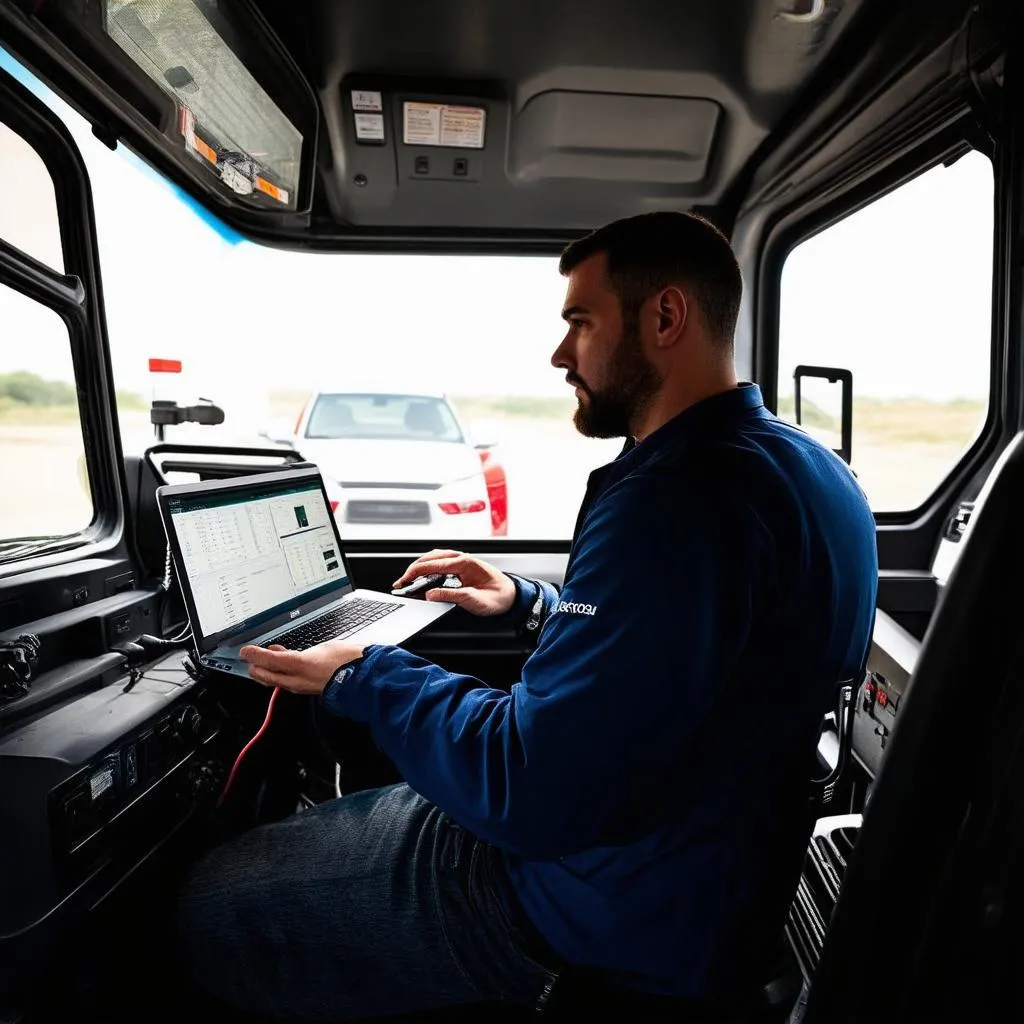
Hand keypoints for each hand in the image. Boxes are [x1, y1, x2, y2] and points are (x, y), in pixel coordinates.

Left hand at [238, 639, 364, 694]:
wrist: (360, 676)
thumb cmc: (345, 660)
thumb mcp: (318, 648)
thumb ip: (294, 652)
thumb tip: (277, 651)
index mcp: (299, 664)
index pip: (267, 660)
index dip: (253, 655)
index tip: (244, 651)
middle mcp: (296, 679)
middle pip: (265, 676)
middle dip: (254, 667)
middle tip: (247, 658)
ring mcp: (300, 687)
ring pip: (273, 681)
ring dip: (264, 672)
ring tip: (258, 663)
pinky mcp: (305, 690)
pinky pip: (284, 682)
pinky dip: (277, 674)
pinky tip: (278, 668)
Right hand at [393, 549, 516, 616]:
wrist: (511, 596)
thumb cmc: (497, 597)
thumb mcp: (474, 600)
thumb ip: (451, 595)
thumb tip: (430, 595)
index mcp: (465, 562)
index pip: (433, 564)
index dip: (415, 573)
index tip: (403, 581)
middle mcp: (461, 558)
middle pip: (429, 558)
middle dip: (412, 570)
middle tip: (400, 583)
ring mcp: (460, 561)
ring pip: (433, 558)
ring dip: (419, 568)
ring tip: (408, 581)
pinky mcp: (460, 567)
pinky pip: (439, 563)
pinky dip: (427, 568)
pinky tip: (421, 578)